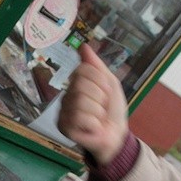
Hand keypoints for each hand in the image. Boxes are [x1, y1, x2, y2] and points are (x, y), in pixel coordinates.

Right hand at [58, 43, 128, 164]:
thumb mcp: (109, 84)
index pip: (82, 70)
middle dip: (99, 97)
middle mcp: (66, 96)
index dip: (100, 81)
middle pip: (80, 85)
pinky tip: (92, 128)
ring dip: (97, 112)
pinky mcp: (64, 127)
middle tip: (101, 108)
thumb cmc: (112, 110)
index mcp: (76, 84)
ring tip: (98, 119)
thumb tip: (83, 45)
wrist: (116, 135)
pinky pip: (79, 117)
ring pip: (81, 101)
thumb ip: (96, 66)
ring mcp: (63, 112)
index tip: (105, 93)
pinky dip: (93, 123)